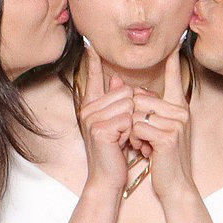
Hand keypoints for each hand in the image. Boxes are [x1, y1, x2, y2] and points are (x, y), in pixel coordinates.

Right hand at [76, 56, 136, 195]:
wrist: (107, 178)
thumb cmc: (114, 153)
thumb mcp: (116, 124)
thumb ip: (115, 102)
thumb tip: (117, 79)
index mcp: (90, 107)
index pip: (92, 79)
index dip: (93, 62)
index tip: (90, 44)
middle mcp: (88, 110)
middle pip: (124, 92)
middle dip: (134, 111)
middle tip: (128, 132)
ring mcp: (92, 119)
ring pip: (129, 104)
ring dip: (134, 123)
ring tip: (126, 139)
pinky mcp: (101, 129)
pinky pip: (128, 118)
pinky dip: (132, 132)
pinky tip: (123, 144)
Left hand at [127, 49, 195, 199]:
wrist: (175, 184)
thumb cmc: (163, 157)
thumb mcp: (153, 130)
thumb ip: (144, 108)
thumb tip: (124, 86)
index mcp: (179, 107)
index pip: (175, 77)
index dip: (173, 58)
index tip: (176, 38)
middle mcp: (181, 111)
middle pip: (140, 98)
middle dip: (132, 119)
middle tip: (141, 138)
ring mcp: (176, 122)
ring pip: (136, 112)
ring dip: (132, 131)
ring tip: (143, 145)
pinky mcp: (168, 136)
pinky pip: (137, 127)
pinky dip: (135, 140)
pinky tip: (146, 151)